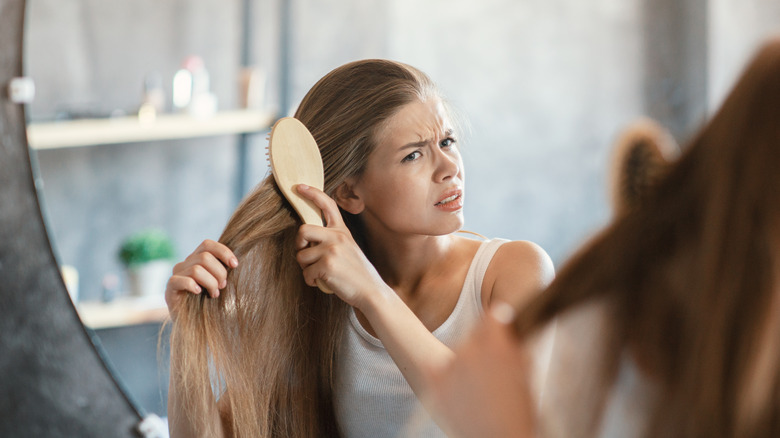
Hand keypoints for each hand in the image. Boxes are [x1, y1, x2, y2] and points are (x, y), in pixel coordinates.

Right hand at [165, 239, 237, 315]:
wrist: (194, 325)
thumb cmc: (211, 303)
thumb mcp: (220, 284)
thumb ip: (223, 271)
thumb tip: (234, 262)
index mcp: (197, 259)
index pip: (207, 245)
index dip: (223, 252)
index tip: (235, 265)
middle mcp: (185, 264)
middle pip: (204, 257)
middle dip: (219, 272)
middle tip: (222, 286)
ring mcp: (176, 275)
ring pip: (196, 269)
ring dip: (210, 283)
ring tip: (214, 294)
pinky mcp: (170, 289)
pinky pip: (181, 280)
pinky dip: (193, 286)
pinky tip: (198, 293)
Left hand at [294, 184, 387, 308]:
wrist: (371, 291)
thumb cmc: (357, 273)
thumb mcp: (349, 248)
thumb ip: (332, 239)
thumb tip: (307, 238)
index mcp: (342, 231)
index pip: (327, 205)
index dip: (311, 193)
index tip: (298, 187)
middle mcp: (337, 237)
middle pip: (303, 230)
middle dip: (299, 245)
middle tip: (306, 255)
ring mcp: (332, 250)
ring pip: (301, 256)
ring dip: (306, 268)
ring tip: (320, 273)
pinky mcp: (327, 265)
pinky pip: (306, 273)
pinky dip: (311, 280)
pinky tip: (323, 282)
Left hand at [423, 303, 535, 437]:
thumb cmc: (518, 411)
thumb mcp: (526, 372)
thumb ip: (514, 346)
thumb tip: (508, 328)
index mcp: (498, 344)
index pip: (495, 315)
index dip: (500, 322)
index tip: (502, 327)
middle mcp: (471, 349)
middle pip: (475, 334)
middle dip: (484, 343)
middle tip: (492, 365)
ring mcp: (450, 364)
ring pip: (458, 350)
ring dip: (465, 360)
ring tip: (477, 385)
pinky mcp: (435, 379)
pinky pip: (434, 365)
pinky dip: (443, 372)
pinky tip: (455, 385)